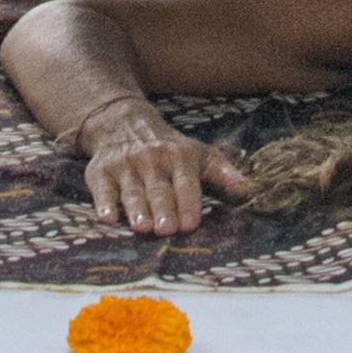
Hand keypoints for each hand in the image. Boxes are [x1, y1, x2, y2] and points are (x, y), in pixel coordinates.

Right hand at [80, 116, 252, 241]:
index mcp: (179, 156)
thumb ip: (224, 174)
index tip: (191, 224)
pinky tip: (107, 217)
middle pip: (158, 190)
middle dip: (163, 209)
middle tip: (166, 229)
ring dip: (137, 209)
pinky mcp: (100, 172)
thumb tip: (251, 191)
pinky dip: (103, 203)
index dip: (188, 202)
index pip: (185, 182)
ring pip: (132, 191)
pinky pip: (101, 189)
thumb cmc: (169, 148)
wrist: (124, 123)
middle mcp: (152, 160)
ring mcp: (125, 166)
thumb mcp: (199, 155)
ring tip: (142, 228)